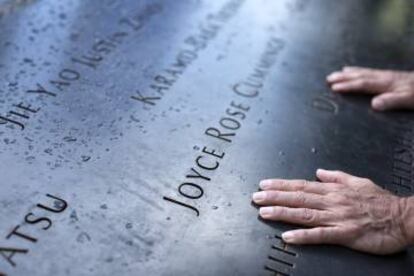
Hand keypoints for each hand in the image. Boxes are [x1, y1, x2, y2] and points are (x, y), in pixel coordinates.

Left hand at [252, 169, 413, 254]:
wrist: (403, 217)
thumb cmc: (381, 201)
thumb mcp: (358, 181)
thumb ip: (336, 176)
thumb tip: (318, 171)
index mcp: (333, 190)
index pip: (301, 186)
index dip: (281, 185)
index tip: (264, 184)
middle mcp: (332, 202)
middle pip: (298, 198)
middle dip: (274, 197)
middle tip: (256, 197)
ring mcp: (337, 218)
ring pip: (304, 214)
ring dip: (282, 213)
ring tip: (264, 213)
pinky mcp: (346, 234)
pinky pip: (321, 235)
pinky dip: (303, 236)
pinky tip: (288, 237)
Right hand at [326, 66, 413, 110]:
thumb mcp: (408, 100)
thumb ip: (391, 101)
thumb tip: (373, 104)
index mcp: (386, 84)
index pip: (363, 84)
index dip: (348, 86)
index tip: (333, 88)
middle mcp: (384, 78)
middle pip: (360, 76)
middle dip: (344, 77)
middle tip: (329, 78)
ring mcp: (388, 75)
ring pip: (365, 72)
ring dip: (351, 73)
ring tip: (339, 72)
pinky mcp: (392, 76)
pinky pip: (372, 72)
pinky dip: (362, 71)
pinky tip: (360, 72)